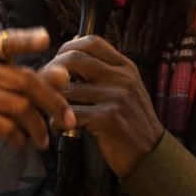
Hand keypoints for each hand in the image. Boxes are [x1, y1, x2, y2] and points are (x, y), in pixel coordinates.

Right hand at [0, 27, 74, 170]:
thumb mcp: (17, 90)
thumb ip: (41, 81)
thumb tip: (64, 76)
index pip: (9, 42)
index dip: (27, 40)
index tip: (46, 39)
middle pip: (25, 81)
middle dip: (52, 103)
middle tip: (68, 121)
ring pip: (19, 107)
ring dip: (38, 128)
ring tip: (44, 140)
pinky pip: (6, 127)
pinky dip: (21, 139)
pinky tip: (23, 143)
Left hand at [49, 35, 164, 176]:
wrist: (150, 154)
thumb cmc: (131, 121)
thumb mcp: (125, 88)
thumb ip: (103, 70)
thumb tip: (73, 45)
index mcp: (125, 67)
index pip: (91, 42)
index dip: (67, 47)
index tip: (56, 62)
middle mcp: (122, 78)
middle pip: (74, 59)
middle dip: (52, 71)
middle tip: (45, 86)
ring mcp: (116, 97)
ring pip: (67, 88)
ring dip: (51, 102)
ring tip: (52, 112)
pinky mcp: (107, 118)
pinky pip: (69, 113)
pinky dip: (57, 122)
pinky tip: (59, 128)